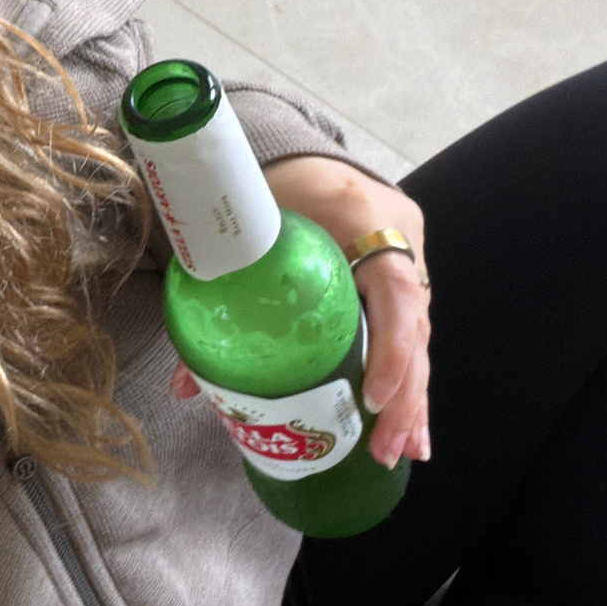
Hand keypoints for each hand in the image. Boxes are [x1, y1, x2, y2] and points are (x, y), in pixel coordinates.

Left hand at [169, 157, 430, 468]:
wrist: (295, 154)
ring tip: (401, 451)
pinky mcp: (401, 273)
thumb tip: (187, 384)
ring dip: (411, 398)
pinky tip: (408, 427)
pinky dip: (406, 380)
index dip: (391, 348)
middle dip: (404, 394)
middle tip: (386, 447)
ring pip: (419, 334)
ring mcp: (406, 255)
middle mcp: (397, 238)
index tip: (371, 396)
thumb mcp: (245, 233)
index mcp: (361, 216)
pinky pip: (411, 331)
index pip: (396, 289)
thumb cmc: (266, 188)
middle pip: (415, 325)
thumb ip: (218, 299)